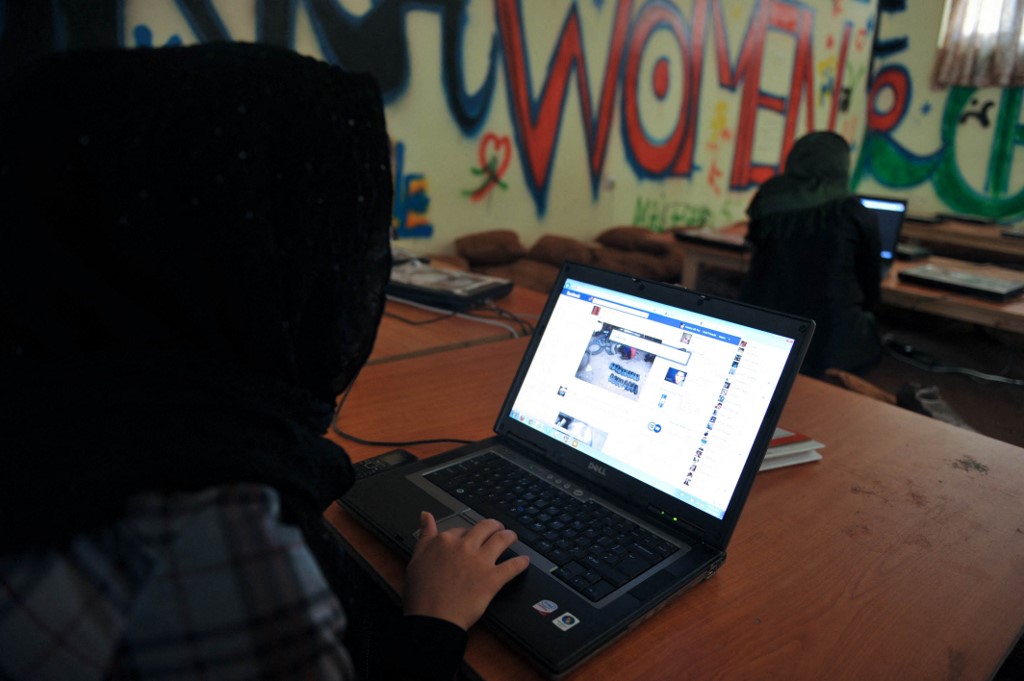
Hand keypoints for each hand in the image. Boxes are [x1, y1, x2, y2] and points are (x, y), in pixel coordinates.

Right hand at [404, 511, 529, 629]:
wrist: (433, 618)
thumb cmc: (421, 594)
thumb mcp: (416, 559)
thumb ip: (425, 535)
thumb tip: (425, 516)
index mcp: (445, 541)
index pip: (461, 529)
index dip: (466, 533)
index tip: (469, 537)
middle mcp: (464, 547)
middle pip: (485, 527)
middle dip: (494, 526)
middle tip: (498, 528)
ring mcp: (480, 562)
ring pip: (501, 539)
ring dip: (509, 536)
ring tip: (512, 537)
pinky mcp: (493, 578)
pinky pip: (512, 566)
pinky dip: (521, 563)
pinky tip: (525, 561)